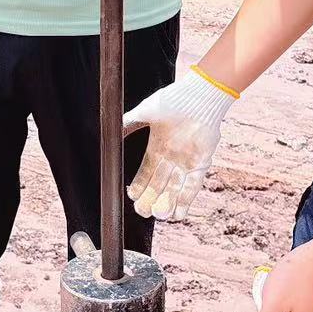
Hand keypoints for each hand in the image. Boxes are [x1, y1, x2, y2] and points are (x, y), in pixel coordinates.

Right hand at [123, 68, 236, 219]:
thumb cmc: (172, 101)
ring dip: (167, 203)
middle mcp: (171, 158)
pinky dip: (185, 200)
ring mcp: (187, 162)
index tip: (132, 196)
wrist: (198, 96)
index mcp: (157, 147)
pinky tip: (178, 213)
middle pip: (159, 184)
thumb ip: (128, 124)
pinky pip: (193, 186)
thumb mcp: (145, 113)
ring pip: (175, 189)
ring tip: (158, 215)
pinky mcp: (201, 163)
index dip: (139, 186)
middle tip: (141, 211)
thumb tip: (111, 132)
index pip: (145, 173)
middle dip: (150, 199)